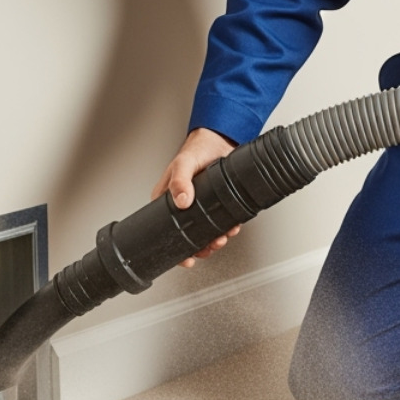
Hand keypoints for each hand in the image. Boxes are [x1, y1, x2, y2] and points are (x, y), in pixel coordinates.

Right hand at [152, 127, 239, 267]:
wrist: (219, 140)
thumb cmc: (195, 150)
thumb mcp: (183, 164)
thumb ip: (179, 181)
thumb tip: (182, 201)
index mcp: (167, 200)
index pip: (167, 230)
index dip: (177, 248)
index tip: (186, 259)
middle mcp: (183, 206)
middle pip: (190, 235)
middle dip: (201, 246)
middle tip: (210, 246)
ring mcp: (201, 206)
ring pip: (207, 231)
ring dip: (216, 238)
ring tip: (222, 238)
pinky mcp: (218, 202)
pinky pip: (222, 220)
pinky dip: (228, 227)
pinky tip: (232, 227)